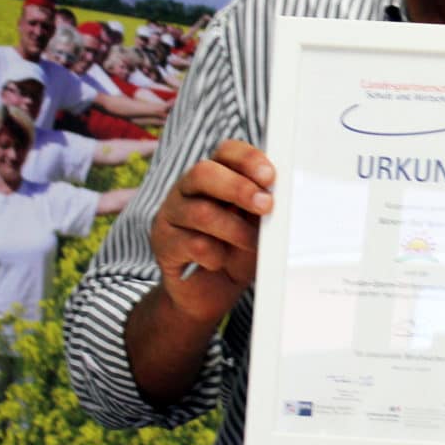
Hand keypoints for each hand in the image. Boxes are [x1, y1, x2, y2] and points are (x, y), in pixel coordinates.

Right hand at [150, 139, 274, 322]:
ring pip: (201, 211)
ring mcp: (171, 214)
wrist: (212, 291)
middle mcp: (188, 189)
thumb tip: (281, 195)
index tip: (270, 177)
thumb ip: (263, 206)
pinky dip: (214, 255)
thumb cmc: (238, 250)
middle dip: (239, 188)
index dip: (248, 159)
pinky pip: (192, 244)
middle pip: (204, 172)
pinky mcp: (163, 243)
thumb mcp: (257, 225)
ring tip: (251, 243)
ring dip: (235, 229)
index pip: (226, 152)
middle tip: (266, 205)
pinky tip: (220, 262)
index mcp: (215, 175)